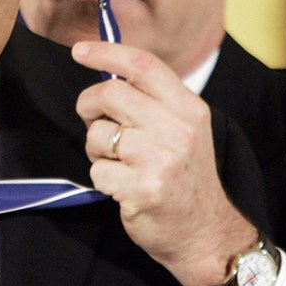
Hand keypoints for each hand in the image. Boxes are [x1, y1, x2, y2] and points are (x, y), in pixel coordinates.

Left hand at [72, 41, 258, 285]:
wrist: (206, 234)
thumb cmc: (185, 177)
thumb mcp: (185, 129)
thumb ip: (153, 101)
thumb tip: (106, 73)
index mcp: (189, 108)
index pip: (143, 65)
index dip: (106, 52)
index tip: (79, 51)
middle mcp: (177, 129)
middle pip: (110, 93)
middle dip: (88, 105)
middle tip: (93, 121)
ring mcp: (161, 160)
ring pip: (98, 134)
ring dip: (96, 148)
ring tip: (118, 162)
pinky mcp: (143, 189)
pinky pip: (98, 170)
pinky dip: (102, 178)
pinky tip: (123, 186)